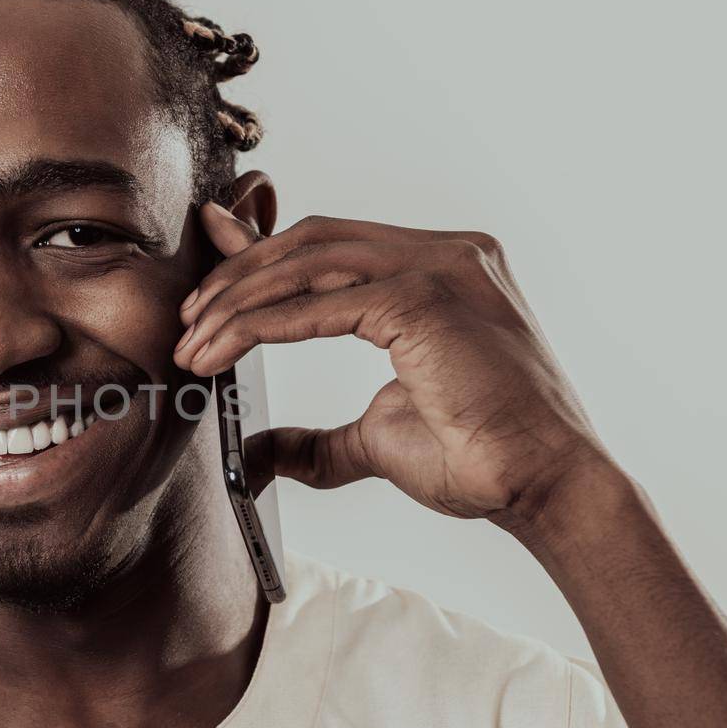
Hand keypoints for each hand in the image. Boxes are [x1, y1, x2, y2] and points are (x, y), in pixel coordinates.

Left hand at [174, 204, 613, 524]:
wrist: (540, 487)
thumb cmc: (478, 461)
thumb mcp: (375, 438)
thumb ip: (315, 439)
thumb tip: (259, 455)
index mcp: (442, 268)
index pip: (333, 244)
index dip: (261, 248)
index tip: (207, 252)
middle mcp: (446, 253)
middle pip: (314, 241)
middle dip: (239, 275)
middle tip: (187, 318)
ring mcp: (439, 268)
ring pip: (309, 262)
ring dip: (239, 299)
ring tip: (194, 341)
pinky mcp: (424, 298)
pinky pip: (320, 302)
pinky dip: (262, 324)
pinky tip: (223, 349)